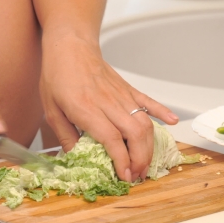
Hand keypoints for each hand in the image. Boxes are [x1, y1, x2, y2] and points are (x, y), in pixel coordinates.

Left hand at [40, 35, 178, 181]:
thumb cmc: (58, 76)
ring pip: (144, 122)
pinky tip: (172, 122)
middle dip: (140, 159)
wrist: (70, 46)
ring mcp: (121, 95)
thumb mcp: (51, 110)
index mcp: (86, 109)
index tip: (124, 176)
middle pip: (134, 134)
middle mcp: (108, 102)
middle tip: (137, 175)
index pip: (111, 139)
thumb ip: (65, 136)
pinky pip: (149, 101)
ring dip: (149, 146)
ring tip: (146, 163)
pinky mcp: (128, 89)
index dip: (121, 161)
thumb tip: (77, 158)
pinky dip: (163, 112)